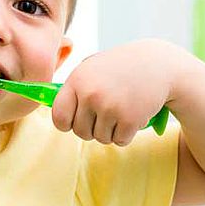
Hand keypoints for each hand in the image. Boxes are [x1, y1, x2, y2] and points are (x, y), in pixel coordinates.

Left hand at [51, 39, 188, 145]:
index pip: (59, 117)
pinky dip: (125, 135)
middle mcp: (90, 94)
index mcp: (76, 81)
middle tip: (104, 115)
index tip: (74, 121)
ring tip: (120, 111)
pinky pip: (119, 141)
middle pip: (80, 132)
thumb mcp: (91, 68)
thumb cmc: (120, 67)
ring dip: (110, 131)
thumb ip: (73, 87)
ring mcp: (109, 107)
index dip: (66, 123)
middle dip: (91, 128)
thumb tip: (45, 101)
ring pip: (100, 138)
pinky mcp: (129, 119)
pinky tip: (132, 116)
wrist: (158, 65)